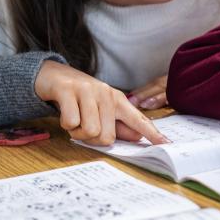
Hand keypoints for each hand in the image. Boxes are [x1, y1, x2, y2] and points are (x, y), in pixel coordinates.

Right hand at [34, 60, 169, 145]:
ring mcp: (88, 90)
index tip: (166, 144)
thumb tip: (137, 137)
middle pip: (107, 136)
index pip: (138, 119)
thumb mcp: (101, 109)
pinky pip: (71, 122)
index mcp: (117, 99)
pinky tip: (65, 112)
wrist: (52, 75)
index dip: (152, 133)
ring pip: (90, 131)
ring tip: (74, 118)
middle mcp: (106, 93)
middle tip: (83, 126)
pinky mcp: (68, 90)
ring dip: (77, 131)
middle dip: (92, 138)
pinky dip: (66, 124)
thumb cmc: (80, 96)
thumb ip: (118, 125)